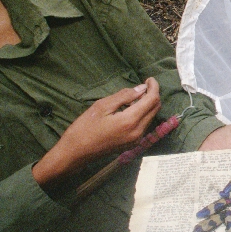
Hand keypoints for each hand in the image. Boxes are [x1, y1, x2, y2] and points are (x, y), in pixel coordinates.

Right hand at [33, 77, 161, 185]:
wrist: (75, 153)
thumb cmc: (84, 127)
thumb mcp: (102, 106)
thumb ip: (124, 96)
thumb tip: (142, 88)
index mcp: (130, 121)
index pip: (152, 100)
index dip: (154, 87)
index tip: (149, 79)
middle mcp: (138, 132)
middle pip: (155, 109)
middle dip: (153, 95)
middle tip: (144, 85)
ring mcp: (136, 140)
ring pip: (150, 117)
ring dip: (147, 105)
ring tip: (134, 96)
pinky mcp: (132, 144)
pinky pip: (144, 125)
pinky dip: (142, 114)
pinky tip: (131, 109)